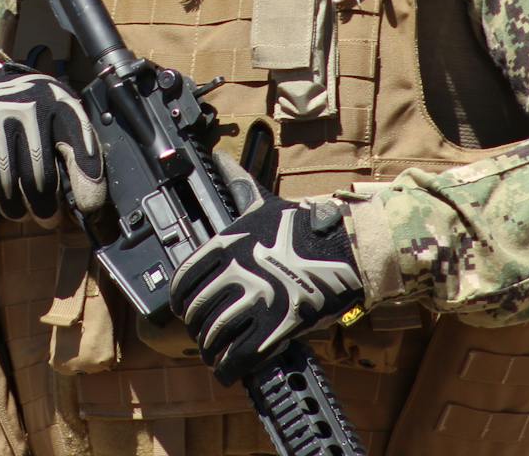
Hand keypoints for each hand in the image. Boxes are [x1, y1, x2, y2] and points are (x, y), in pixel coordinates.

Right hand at [0, 61, 105, 222]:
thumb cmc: (30, 113)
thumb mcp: (59, 119)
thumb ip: (78, 153)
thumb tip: (88, 205)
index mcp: (57, 100)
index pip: (79, 140)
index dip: (87, 176)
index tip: (89, 207)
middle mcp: (25, 104)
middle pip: (39, 176)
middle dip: (46, 207)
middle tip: (49, 220)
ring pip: (7, 184)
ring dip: (18, 210)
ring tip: (23, 215)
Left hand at [169, 191, 363, 382]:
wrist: (346, 247)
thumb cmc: (304, 227)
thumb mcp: (264, 202)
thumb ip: (238, 185)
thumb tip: (221, 159)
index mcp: (225, 245)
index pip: (183, 283)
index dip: (182, 302)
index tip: (187, 310)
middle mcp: (234, 272)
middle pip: (197, 314)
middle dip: (198, 330)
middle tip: (207, 335)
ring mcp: (254, 300)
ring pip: (214, 339)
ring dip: (212, 352)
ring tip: (217, 355)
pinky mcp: (276, 327)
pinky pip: (237, 358)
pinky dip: (228, 369)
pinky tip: (230, 370)